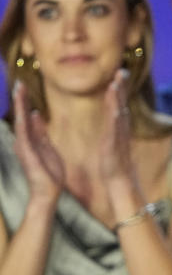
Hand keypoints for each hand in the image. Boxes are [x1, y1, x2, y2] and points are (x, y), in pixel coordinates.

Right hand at [12, 80, 64, 202]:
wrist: (48, 191)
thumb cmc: (49, 171)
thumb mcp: (48, 146)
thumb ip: (41, 131)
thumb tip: (37, 114)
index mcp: (30, 138)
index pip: (27, 116)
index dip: (25, 101)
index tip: (24, 85)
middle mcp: (24, 141)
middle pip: (21, 116)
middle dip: (20, 99)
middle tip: (19, 83)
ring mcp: (24, 146)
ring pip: (21, 122)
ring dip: (20, 107)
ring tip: (19, 91)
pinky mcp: (27, 154)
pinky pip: (25, 136)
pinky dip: (24, 124)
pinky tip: (24, 113)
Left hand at [97, 70, 135, 183]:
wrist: (119, 180)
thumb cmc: (114, 163)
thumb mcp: (112, 143)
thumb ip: (113, 131)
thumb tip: (113, 123)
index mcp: (119, 127)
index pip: (119, 105)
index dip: (119, 90)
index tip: (119, 75)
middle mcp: (122, 127)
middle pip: (122, 103)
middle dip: (122, 86)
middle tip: (122, 70)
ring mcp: (120, 133)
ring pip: (120, 109)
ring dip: (119, 94)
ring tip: (118, 79)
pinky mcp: (115, 139)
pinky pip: (115, 120)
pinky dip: (115, 108)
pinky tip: (114, 99)